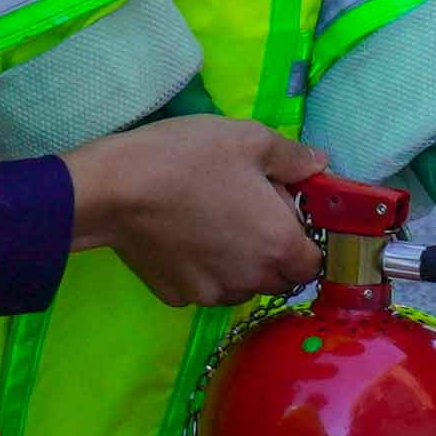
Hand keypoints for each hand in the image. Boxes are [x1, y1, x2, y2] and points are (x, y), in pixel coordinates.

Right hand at [67, 112, 317, 307]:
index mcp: (279, 245)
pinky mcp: (178, 296)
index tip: (283, 215)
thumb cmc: (189, 158)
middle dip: (274, 255)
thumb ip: (293, 157)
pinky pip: (204, 287)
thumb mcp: (249, 139)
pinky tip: (184, 238)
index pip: (312, 263)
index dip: (303, 240)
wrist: (116, 189)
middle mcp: (251, 279)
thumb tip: (319, 164)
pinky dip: (203, 270)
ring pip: (242, 287)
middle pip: (279, 280)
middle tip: (247, 215)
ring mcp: (212, 293)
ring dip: (240, 266)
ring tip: (214, 226)